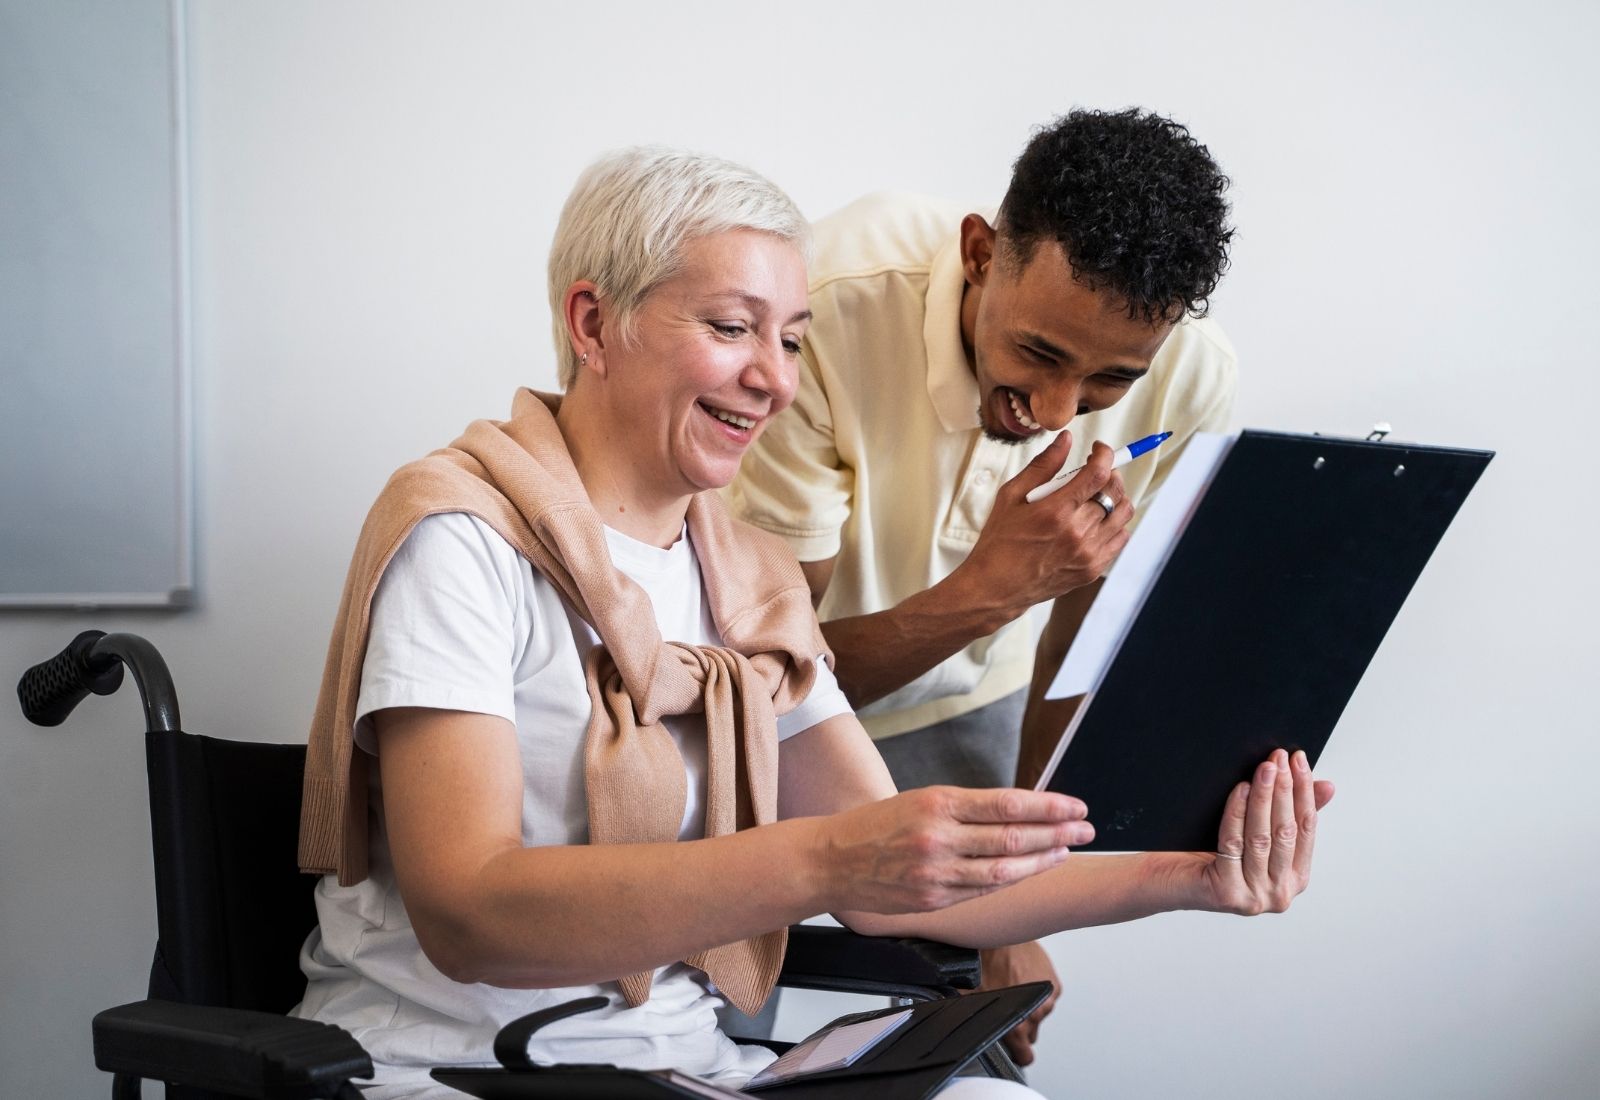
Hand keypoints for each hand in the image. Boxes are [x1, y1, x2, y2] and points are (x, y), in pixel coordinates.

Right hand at [819, 786, 1093, 914]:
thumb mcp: (919, 801)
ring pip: (1004, 868)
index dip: (1048, 807)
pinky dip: (1012, 879)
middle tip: (1087, 828)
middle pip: (1013, 836)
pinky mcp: (933, 900)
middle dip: (1058, 833)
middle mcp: (939, 837)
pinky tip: (1031, 871)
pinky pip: (983, 889)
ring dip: (1043, 860)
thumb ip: (964, 808)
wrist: (829, 861)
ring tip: (1067, 851)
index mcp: (936, 803)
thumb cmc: (874, 826)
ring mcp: (937, 873)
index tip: (1075, 805)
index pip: (1007, 803)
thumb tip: (1016, 810)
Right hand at [955, 434, 1133, 620]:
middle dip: (1109, 473)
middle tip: (1095, 471)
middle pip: (1114, 492)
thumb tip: (1065, 439)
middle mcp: (1077, 533)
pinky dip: (1116, 523)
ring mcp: (1088, 554)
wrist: (996, 588)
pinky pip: (1121, 538)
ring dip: (1116, 497)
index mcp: (1056, 512)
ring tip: (1098, 494)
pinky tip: (1098, 519)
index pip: (1097, 474)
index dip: (1104, 454)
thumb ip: (1042, 466)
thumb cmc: (999, 542)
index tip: (1098, 449)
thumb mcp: (1010, 496)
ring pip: (1123, 514)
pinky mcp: (1092, 569)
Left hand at [972, 941, 1060, 1065]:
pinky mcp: (1054, 984)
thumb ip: (973, 1019)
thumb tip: (959, 1030)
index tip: (1013, 1050)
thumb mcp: (969, 996)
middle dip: (1020, 1026)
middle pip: (1030, 1034)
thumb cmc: (983, 962)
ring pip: (1038, 1013)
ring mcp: (1048, 999)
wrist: (998, 933)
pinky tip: (1020, 975)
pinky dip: (1037, 989)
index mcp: (1017, 1026)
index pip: (1025, 1057)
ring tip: (1011, 985)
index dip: (1017, 1054)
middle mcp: (1036, 1015)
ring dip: (1028, 1005)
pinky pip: (1046, 995)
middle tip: (1005, 1006)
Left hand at [1202, 749, 1334, 914]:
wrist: (1171, 880)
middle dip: (1284, 790)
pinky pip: (1233, 843)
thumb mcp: (1258, 832)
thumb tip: (1327, 785)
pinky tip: (1240, 790)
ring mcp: (1255, 897)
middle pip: (1285, 831)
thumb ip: (1290, 814)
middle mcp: (1280, 894)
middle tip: (1278, 758)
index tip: (1299, 759)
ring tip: (1263, 769)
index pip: (1306, 828)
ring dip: (1264, 798)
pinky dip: (1237, 813)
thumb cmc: (1213, 853)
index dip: (1304, 791)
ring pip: (1262, 837)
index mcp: (1296, 879)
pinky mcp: (1228, 894)